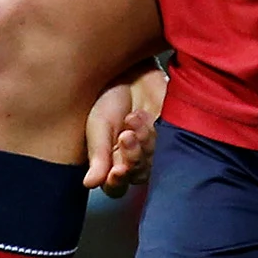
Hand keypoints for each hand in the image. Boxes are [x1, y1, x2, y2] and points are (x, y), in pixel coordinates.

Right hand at [82, 68, 166, 190]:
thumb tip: (89, 184)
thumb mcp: (98, 124)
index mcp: (110, 161)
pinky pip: (167, 147)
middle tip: (126, 136)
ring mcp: (152, 150)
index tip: (117, 171)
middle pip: (137, 175)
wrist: (131, 70)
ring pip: (153, 162)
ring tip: (133, 119)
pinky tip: (144, 117)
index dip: (117, 183)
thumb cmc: (108, 96)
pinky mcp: (168, 138)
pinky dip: (155, 133)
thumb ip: (97, 154)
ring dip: (143, 143)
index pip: (114, 186)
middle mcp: (132, 160)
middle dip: (132, 157)